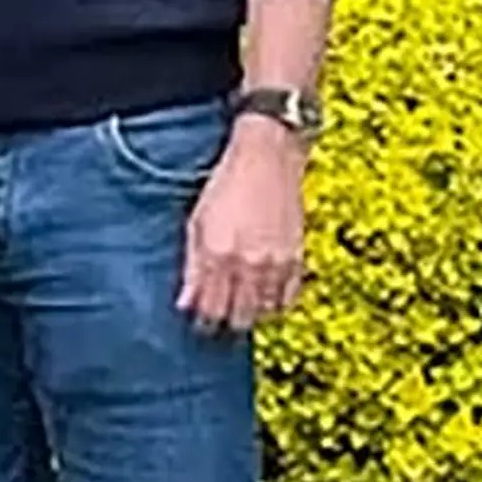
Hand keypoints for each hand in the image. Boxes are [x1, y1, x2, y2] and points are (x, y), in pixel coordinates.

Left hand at [179, 123, 309, 333]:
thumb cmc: (226, 187)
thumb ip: (192, 269)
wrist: (267, 157)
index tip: (199, 321)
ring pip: (264, 313)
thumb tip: (185, 305)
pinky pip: (288, 298)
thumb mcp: (197, 224)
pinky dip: (275, 304)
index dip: (203, 322)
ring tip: (240, 306)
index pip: (210, 311)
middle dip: (226, 323)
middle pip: (238, 318)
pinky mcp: (297, 257)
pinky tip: (263, 296)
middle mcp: (247, 263)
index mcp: (217, 255)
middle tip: (219, 319)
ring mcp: (276, 262)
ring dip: (251, 315)